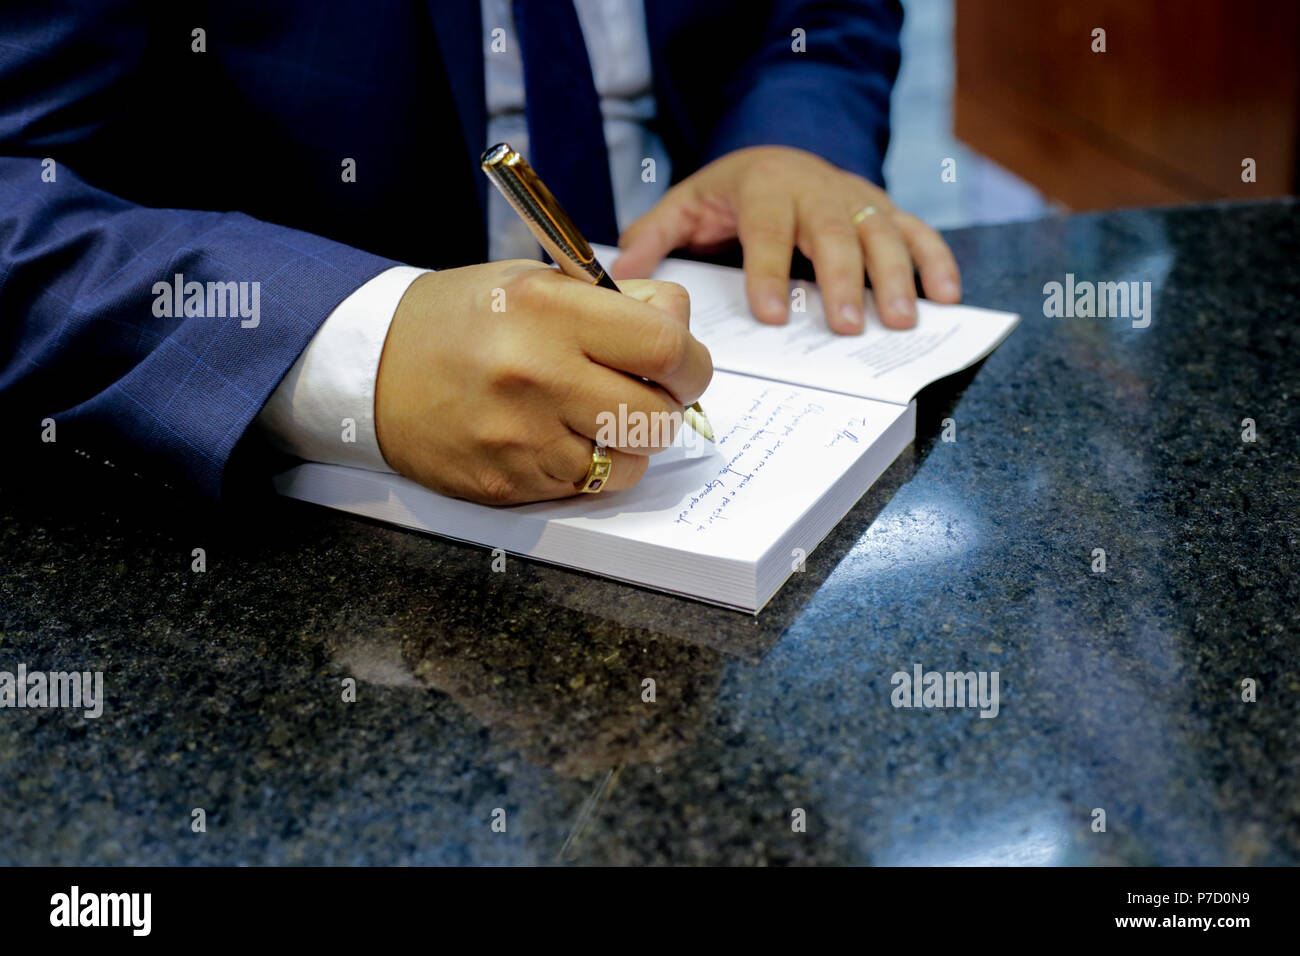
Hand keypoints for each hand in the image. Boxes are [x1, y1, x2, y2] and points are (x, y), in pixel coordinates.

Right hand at [374, 261, 710, 504]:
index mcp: (549, 309)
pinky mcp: (508, 482)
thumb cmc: (462, 319)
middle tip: (647, 394)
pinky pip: (589, 487)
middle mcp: (536, 373)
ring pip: (632, 460)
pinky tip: (565, 441)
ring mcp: (521, 435)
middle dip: (668, 406)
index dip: (690, 362)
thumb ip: (617, 302)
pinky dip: (593, 468)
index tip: (682, 365)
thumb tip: (682, 330)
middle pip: (658, 413)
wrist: (372, 367)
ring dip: (632, 443)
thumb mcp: (537, 281)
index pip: (667, 347)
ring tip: (600, 418)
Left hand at [610, 145, 960, 331]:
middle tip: (847, 327)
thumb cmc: (731, 192)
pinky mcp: (884, 210)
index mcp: (765, 186)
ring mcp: (857, 198)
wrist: (778, 153)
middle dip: (843, 280)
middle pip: (834, 233)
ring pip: (883, 232)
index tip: (772, 315)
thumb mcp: (686, 204)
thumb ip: (656, 236)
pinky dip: (937, 261)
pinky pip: (918, 231)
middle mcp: (817, 188)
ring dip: (897, 277)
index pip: (766, 230)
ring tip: (901, 321)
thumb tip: (622, 276)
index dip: (769, 271)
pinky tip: (947, 297)